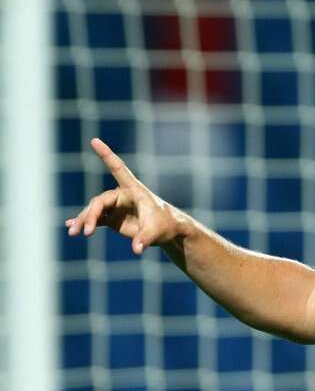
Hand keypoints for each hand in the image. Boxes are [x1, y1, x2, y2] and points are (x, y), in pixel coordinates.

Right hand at [65, 138, 184, 253]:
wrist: (167, 232)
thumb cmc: (166, 225)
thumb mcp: (156, 231)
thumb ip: (145, 239)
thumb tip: (136, 250)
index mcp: (134, 190)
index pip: (118, 169)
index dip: (106, 155)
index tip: (94, 140)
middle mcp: (122, 195)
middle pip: (100, 201)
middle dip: (91, 215)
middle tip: (86, 231)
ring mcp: (115, 207)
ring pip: (94, 211)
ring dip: (84, 221)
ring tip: (74, 233)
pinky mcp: (112, 218)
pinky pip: (95, 219)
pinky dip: (84, 223)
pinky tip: (72, 227)